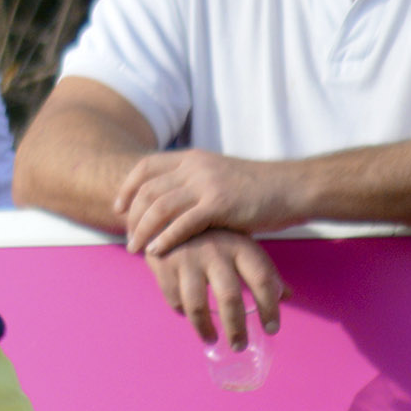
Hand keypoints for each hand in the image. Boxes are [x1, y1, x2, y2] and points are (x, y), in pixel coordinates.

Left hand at [118, 149, 300, 255]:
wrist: (292, 187)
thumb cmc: (257, 188)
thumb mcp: (218, 176)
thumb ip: (193, 183)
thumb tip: (170, 201)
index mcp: (192, 158)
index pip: (145, 166)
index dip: (127, 188)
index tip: (118, 208)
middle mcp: (195, 167)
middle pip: (148, 189)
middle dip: (131, 215)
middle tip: (126, 237)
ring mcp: (206, 184)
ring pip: (160, 207)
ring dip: (142, 230)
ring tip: (135, 248)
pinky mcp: (220, 204)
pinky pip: (182, 223)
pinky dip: (165, 238)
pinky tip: (157, 252)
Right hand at [145, 229, 288, 348]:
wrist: (170, 209)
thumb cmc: (214, 233)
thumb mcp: (242, 244)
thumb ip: (262, 270)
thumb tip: (287, 295)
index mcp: (239, 245)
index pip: (262, 279)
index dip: (270, 307)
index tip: (272, 328)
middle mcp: (214, 251)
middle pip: (229, 298)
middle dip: (236, 329)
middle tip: (239, 345)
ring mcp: (187, 258)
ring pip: (197, 305)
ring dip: (205, 329)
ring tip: (212, 339)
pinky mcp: (163, 264)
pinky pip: (175, 300)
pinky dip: (183, 313)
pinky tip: (189, 316)